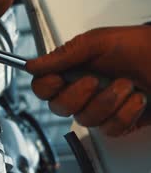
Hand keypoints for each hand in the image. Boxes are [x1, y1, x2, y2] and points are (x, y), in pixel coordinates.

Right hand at [26, 25, 150, 135]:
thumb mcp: (98, 42)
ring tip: (127, 85)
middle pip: (58, 107)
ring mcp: (99, 108)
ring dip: (109, 101)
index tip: (60, 78)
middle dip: (79, 95)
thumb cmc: (139, 47)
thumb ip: (63, 55)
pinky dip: (127, 113)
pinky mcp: (118, 122)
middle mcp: (81, 91)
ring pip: (85, 119)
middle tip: (95, 80)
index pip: (42, 86)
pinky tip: (136, 100)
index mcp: (71, 70)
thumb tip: (32, 65)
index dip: (47, 86)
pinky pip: (110, 129)